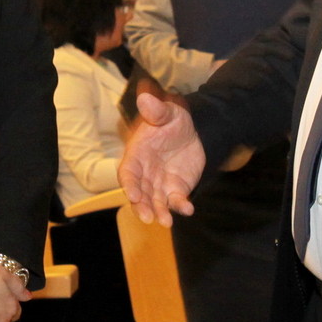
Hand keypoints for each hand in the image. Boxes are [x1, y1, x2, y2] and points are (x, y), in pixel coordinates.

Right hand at [118, 91, 204, 226]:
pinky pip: (176, 200)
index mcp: (137, 155)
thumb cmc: (173, 120)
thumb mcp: (168, 112)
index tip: (134, 195)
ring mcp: (160, 184)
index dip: (130, 185)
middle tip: (148, 218)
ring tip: (166, 222)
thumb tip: (145, 99)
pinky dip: (181, 206)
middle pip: (139, 193)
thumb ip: (157, 110)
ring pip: (156, 202)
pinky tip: (188, 209)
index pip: (128, 173)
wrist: (193, 132)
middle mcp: (145, 173)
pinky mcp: (176, 189)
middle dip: (142, 206)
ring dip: (159, 212)